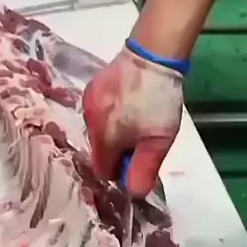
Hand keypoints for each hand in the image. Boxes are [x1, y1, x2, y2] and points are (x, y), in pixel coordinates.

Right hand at [82, 45, 183, 198]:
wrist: (154, 52)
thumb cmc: (158, 100)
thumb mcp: (158, 142)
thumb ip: (143, 171)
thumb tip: (133, 194)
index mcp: (103, 137)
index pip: (102, 170)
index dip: (120, 170)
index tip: (137, 159)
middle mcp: (88, 120)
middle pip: (100, 150)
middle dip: (118, 151)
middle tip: (142, 136)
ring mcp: (88, 101)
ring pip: (99, 131)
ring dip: (115, 132)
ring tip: (137, 117)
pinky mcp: (92, 86)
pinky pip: (99, 112)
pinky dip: (112, 115)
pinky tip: (128, 104)